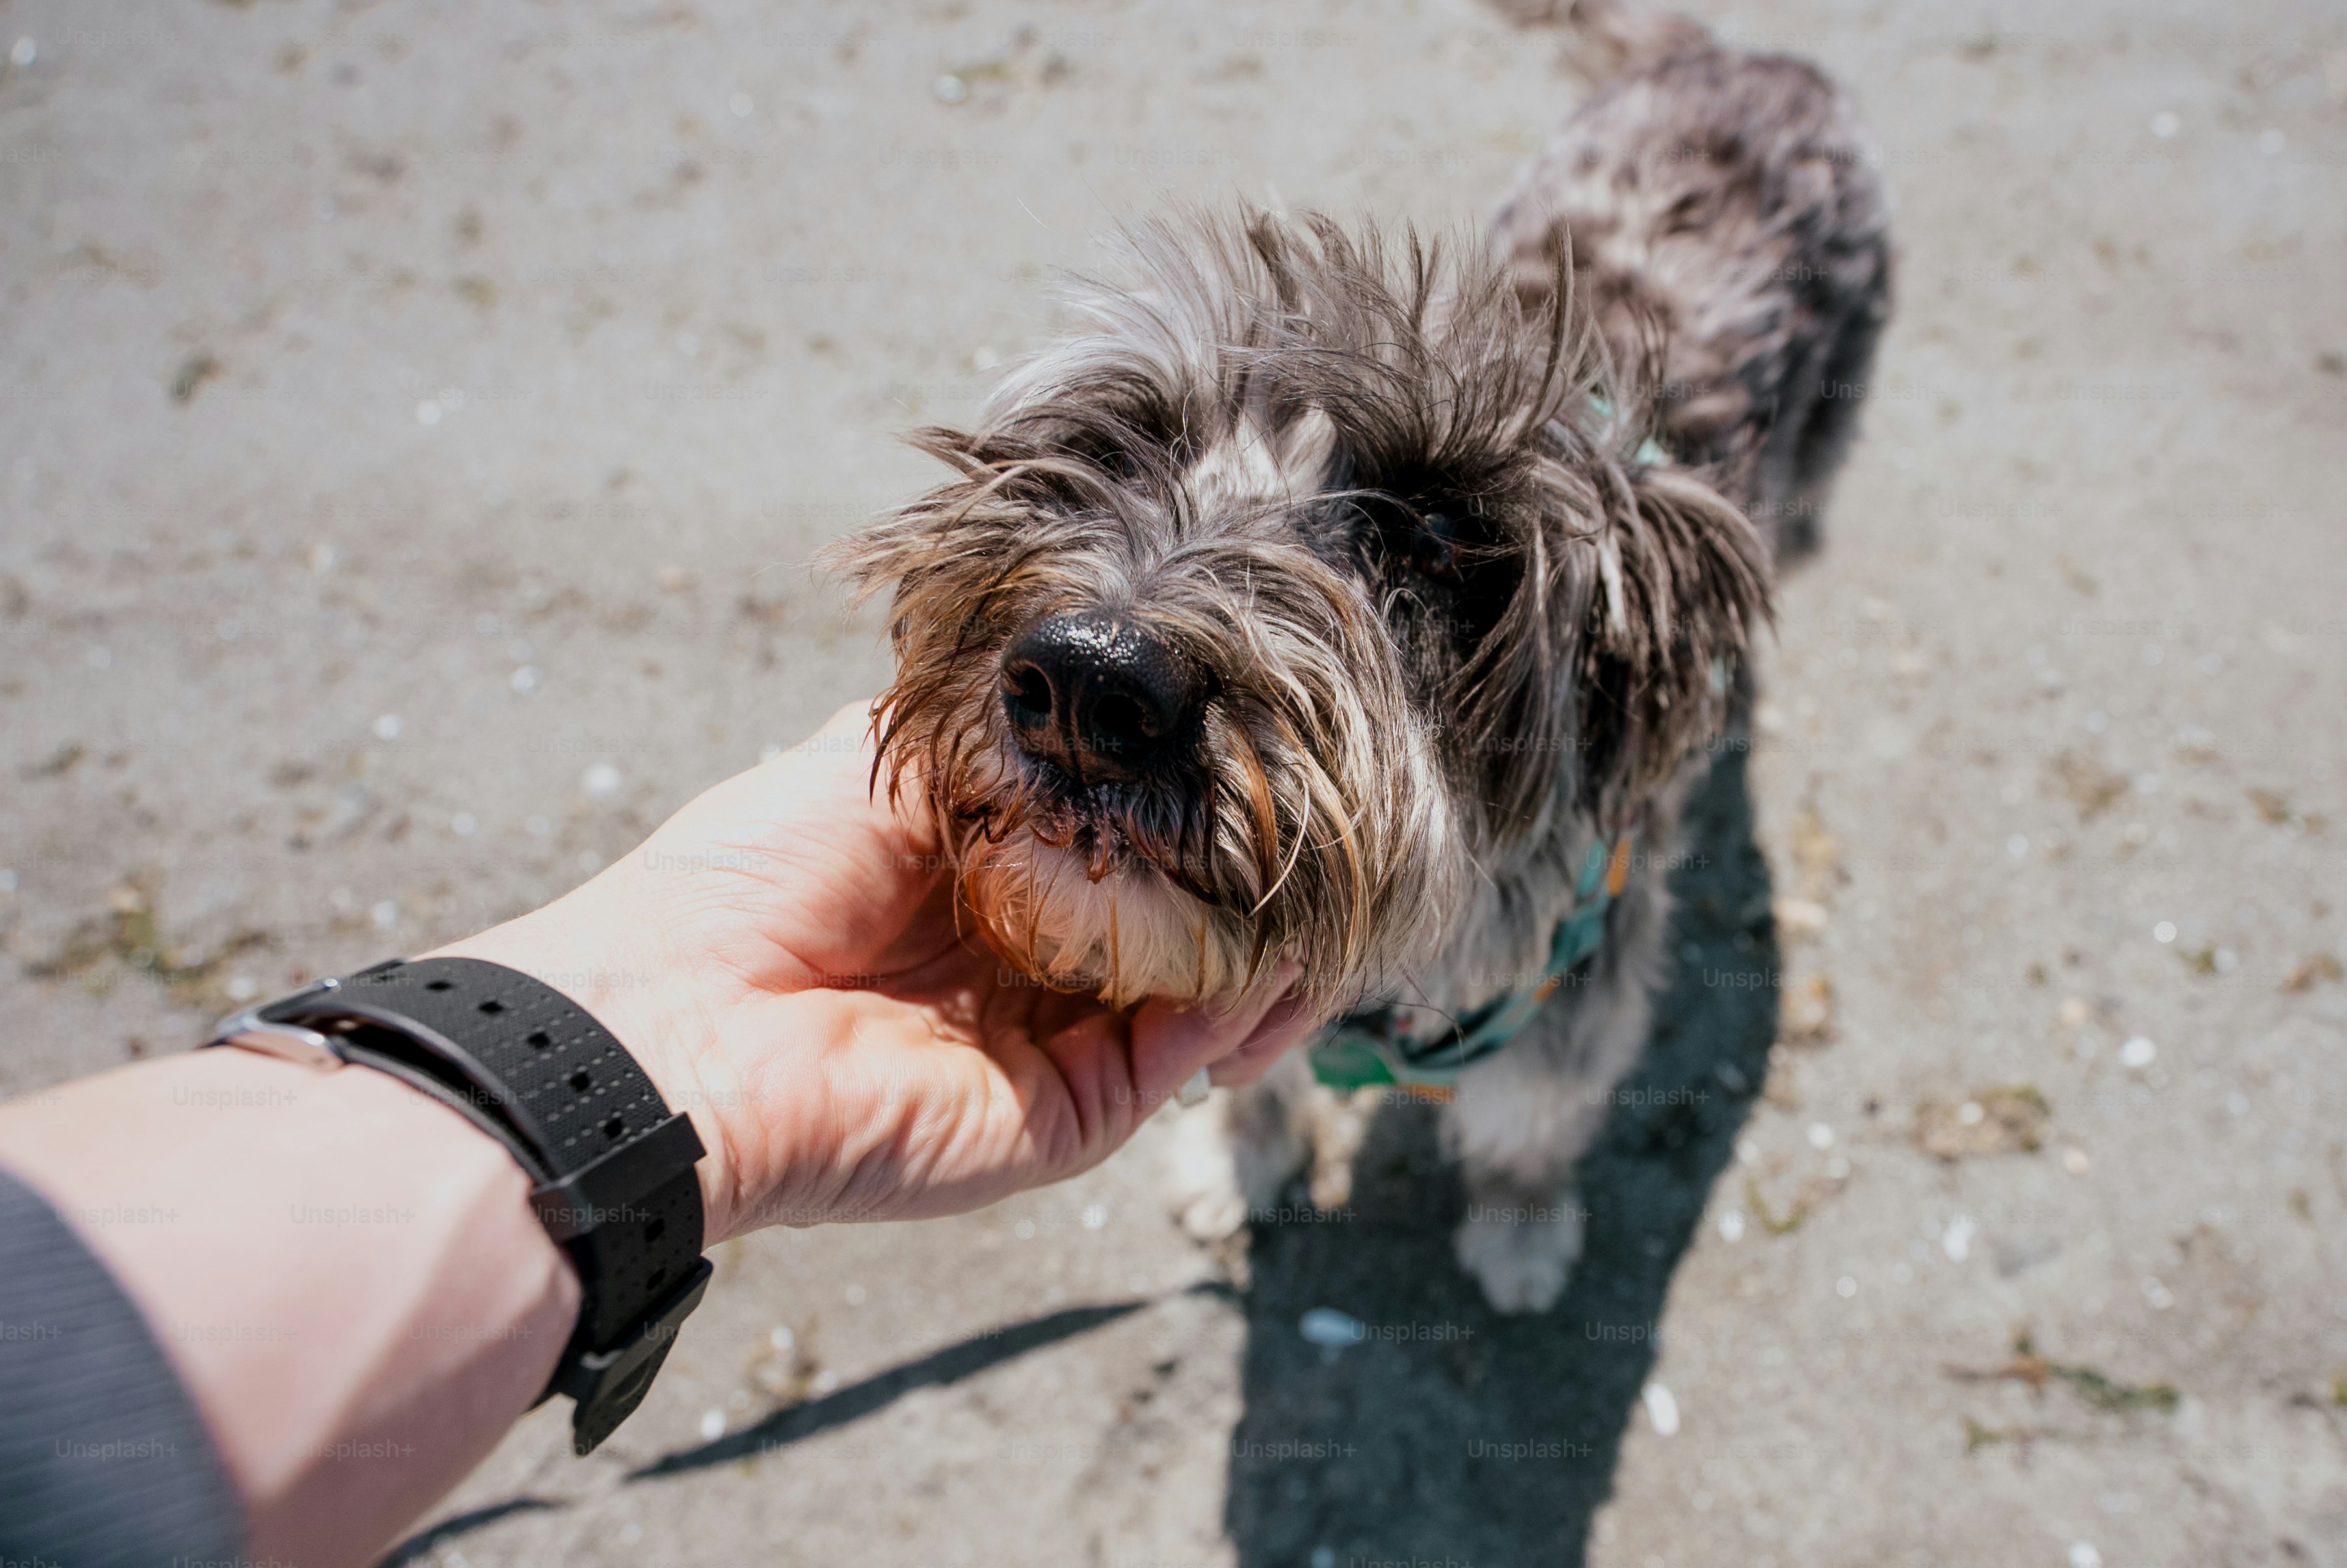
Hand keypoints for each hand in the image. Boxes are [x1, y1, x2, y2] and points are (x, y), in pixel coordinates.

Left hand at [437, 704, 1321, 1241]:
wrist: (677, 1021)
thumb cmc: (750, 873)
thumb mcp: (877, 754)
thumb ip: (996, 734)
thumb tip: (1099, 690)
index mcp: (972, 882)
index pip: (1110, 846)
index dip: (1181, 807)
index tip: (1251, 755)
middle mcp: (1017, 967)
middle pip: (1165, 925)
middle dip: (1241, 880)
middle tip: (1312, 828)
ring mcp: (1041, 1049)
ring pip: (1191, 999)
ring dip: (1261, 947)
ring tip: (1313, 887)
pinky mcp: (1058, 1121)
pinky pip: (1170, 1061)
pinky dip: (1229, 1009)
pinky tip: (1263, 947)